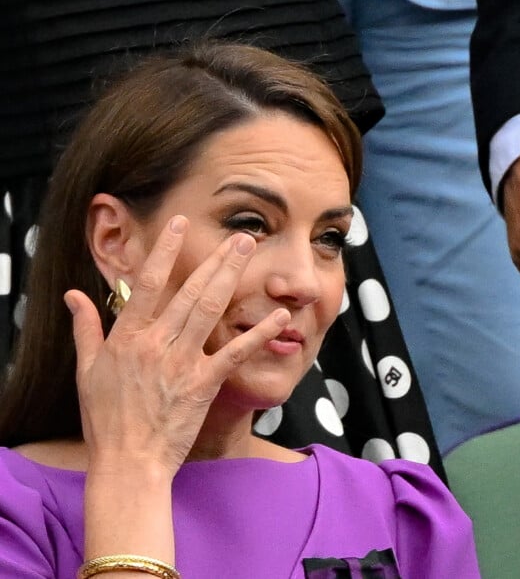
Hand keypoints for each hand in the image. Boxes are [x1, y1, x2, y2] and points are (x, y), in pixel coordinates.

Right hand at [64, 215, 289, 477]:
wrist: (128, 462)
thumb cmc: (106, 418)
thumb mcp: (87, 370)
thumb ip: (85, 328)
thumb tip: (73, 295)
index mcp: (128, 337)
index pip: (146, 283)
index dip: (164, 250)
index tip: (180, 224)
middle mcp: (156, 343)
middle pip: (190, 290)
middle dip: (216, 258)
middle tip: (241, 235)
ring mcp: (182, 362)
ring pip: (210, 309)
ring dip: (232, 277)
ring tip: (250, 252)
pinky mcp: (204, 384)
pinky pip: (234, 353)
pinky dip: (258, 334)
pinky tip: (280, 317)